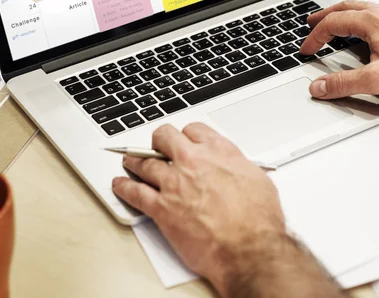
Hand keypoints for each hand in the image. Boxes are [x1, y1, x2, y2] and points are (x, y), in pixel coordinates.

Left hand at [112, 123, 286, 295]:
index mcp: (218, 151)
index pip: (194, 129)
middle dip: (158, 140)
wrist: (248, 248)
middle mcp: (193, 161)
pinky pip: (135, 193)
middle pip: (164, 137)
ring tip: (129, 160)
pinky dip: (124, 188)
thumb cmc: (258, 220)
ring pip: (145, 163)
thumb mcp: (257, 179)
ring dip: (135, 161)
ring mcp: (174, 183)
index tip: (184, 140)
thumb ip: (239, 167)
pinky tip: (120, 185)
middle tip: (155, 145)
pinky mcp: (161, 208)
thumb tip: (235, 168)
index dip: (187, 135)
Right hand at [301, 1, 378, 108]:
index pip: (332, 23)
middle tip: (311, 21)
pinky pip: (376, 13)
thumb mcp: (377, 80)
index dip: (315, 37)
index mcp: (372, 21)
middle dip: (324, 16)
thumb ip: (343, 83)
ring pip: (361, 8)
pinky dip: (360, 18)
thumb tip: (319, 86)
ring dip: (342, 14)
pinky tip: (364, 29)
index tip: (307, 49)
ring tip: (334, 22)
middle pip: (345, 8)